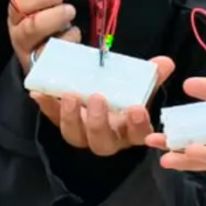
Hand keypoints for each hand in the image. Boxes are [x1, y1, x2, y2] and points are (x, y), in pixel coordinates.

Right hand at [9, 0, 81, 73]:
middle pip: (30, 27)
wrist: (56, 60)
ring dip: (63, 36)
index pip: (18, 4)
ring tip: (73, 27)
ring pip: (43, 48)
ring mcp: (31, 56)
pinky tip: (75, 40)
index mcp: (17, 17)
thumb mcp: (48, 5)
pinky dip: (69, 50)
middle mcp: (20, 37)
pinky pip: (56, 63)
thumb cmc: (52, 24)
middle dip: (53, 17)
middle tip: (70, 10)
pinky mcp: (44, 72)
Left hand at [32, 56, 174, 155]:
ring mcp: (83, 132)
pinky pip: (52, 119)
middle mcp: (106, 137)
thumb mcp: (138, 85)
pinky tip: (40, 92)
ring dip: (70, 116)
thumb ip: (151, 76)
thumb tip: (165, 63)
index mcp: (130, 130)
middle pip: (101, 142)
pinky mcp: (63, 122)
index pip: (138, 135)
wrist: (100, 92)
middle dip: (99, 122)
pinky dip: (47, 106)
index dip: (138, 125)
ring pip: (75, 135)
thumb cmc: (123, 94)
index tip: (137, 108)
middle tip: (98, 97)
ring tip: (69, 95)